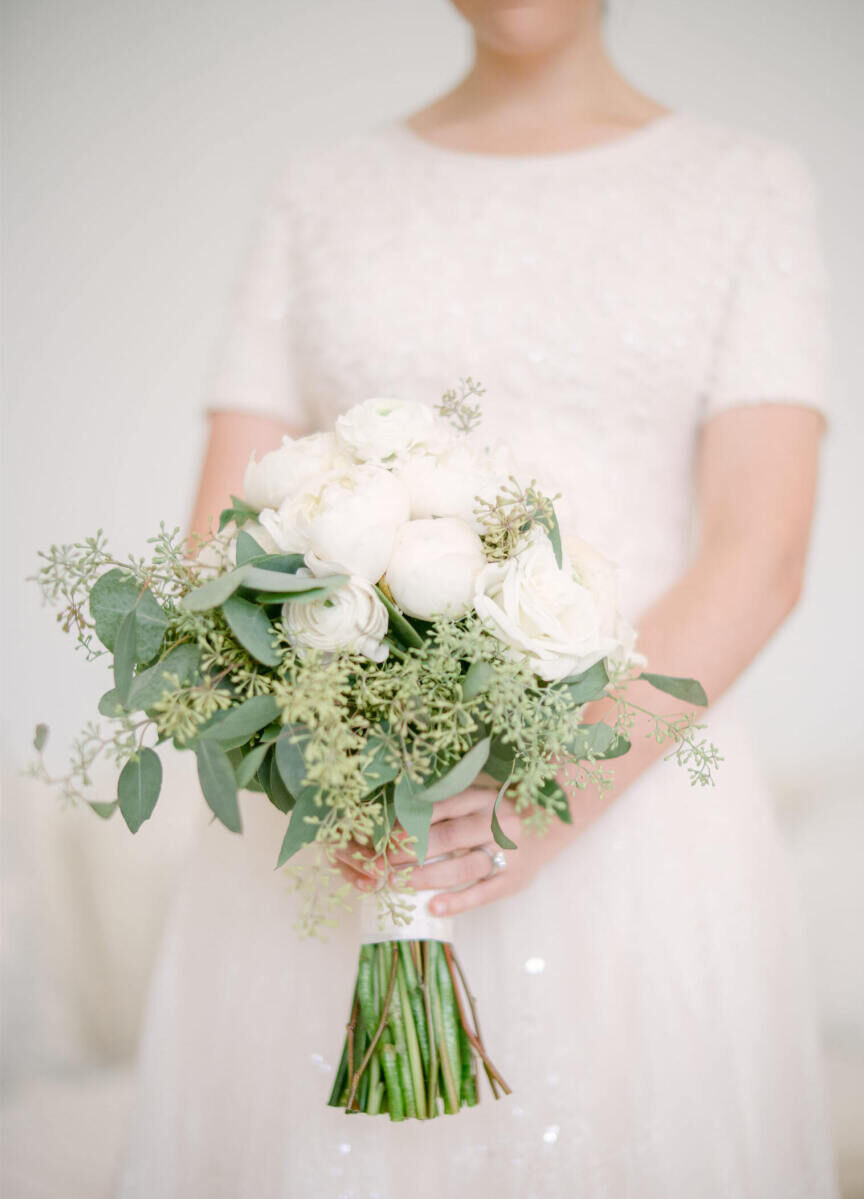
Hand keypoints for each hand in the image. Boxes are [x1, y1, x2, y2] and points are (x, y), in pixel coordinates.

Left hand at [332, 785, 569, 916]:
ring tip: (398, 884)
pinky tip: (433, 908)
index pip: (440, 809)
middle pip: (449, 837)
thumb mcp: (474, 801)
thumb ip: (442, 806)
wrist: (546, 828)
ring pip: (464, 866)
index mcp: (483, 797)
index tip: (382, 837)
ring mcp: (508, 852)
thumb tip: (392, 820)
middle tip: (383, 863)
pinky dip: (457, 902)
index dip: (409, 823)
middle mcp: (498, 821)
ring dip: (427, 876)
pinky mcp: (514, 879)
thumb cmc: (495, 815)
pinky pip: (483, 892)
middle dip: (411, 852)